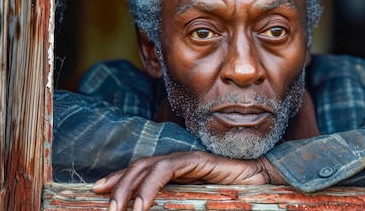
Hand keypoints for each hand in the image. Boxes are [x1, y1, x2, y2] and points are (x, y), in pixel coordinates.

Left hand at [91, 151, 286, 210]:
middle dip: (118, 183)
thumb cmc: (237, 196)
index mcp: (179, 172)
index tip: (98, 192)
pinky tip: (142, 205)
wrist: (266, 182)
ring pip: (149, 165)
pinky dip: (151, 184)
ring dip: (129, 187)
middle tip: (104, 205)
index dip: (120, 179)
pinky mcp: (199, 160)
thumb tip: (159, 210)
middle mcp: (181, 162)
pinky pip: (168, 168)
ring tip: (118, 209)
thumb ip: (180, 204)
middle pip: (141, 166)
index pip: (143, 171)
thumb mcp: (200, 204)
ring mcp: (190, 159)